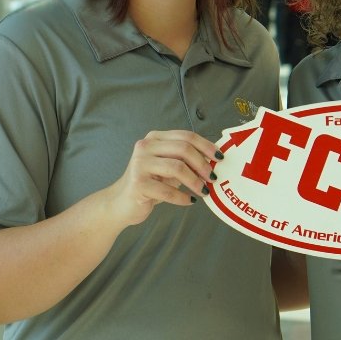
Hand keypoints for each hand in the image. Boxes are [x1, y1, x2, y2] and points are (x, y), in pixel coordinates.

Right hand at [105, 130, 221, 227]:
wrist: (121, 203)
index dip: (206, 146)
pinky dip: (182, 197)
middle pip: (183, 149)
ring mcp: (140, 164)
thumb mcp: (168, 167)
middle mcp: (145, 147)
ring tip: (204, 191)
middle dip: (202, 164)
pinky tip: (189, 201)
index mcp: (155, 138)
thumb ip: (185, 159)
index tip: (219, 158)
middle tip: (212, 178)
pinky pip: (167, 190)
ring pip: (177, 168)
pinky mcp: (138, 183)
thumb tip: (213, 160)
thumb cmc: (150, 183)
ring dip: (195, 181)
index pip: (186, 136)